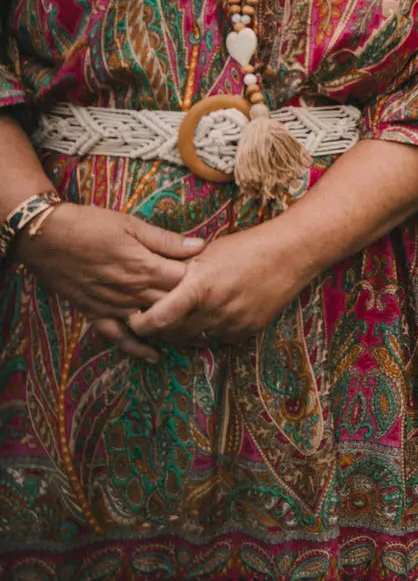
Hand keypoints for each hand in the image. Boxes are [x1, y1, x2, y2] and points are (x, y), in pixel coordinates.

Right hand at [14, 205, 204, 353]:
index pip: (184, 281)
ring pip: (150, 322)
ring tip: (191, 327)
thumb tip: (200, 245)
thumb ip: (166, 240)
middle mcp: (131, 292)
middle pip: (171, 304)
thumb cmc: (90, 225)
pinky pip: (117, 336)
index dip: (199, 278)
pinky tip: (153, 356)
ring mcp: (112, 306)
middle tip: (205, 301)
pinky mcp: (94, 313)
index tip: (209, 275)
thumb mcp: (132, 225)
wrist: (45, 237)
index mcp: (145, 268)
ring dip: (169, 324)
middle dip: (189, 303)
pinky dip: (136, 348)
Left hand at [127, 225, 315, 348]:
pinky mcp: (246, 331)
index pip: (156, 319)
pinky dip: (207, 331)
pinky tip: (209, 316)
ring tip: (182, 315)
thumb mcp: (205, 252)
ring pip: (193, 339)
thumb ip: (177, 270)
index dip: (139, 324)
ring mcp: (231, 323)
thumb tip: (148, 280)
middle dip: (159, 326)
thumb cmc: (246, 247)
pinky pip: (216, 339)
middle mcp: (213, 310)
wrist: (291, 254)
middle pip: (171, 332)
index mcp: (199, 287)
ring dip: (182, 331)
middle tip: (156, 315)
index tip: (134, 318)